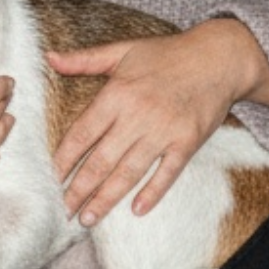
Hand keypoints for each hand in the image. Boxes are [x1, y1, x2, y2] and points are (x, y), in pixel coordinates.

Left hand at [47, 19, 268, 226]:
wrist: (219, 58)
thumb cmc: (167, 54)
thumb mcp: (123, 50)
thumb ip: (84, 59)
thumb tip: (49, 58)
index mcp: (117, 94)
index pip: (82, 134)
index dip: (64, 160)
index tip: (50, 180)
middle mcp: (138, 115)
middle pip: (101, 160)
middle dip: (79, 189)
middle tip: (62, 210)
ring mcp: (164, 131)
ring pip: (128, 172)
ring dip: (106, 199)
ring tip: (87, 218)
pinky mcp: (187, 142)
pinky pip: (167, 173)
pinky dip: (152, 193)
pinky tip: (136, 210)